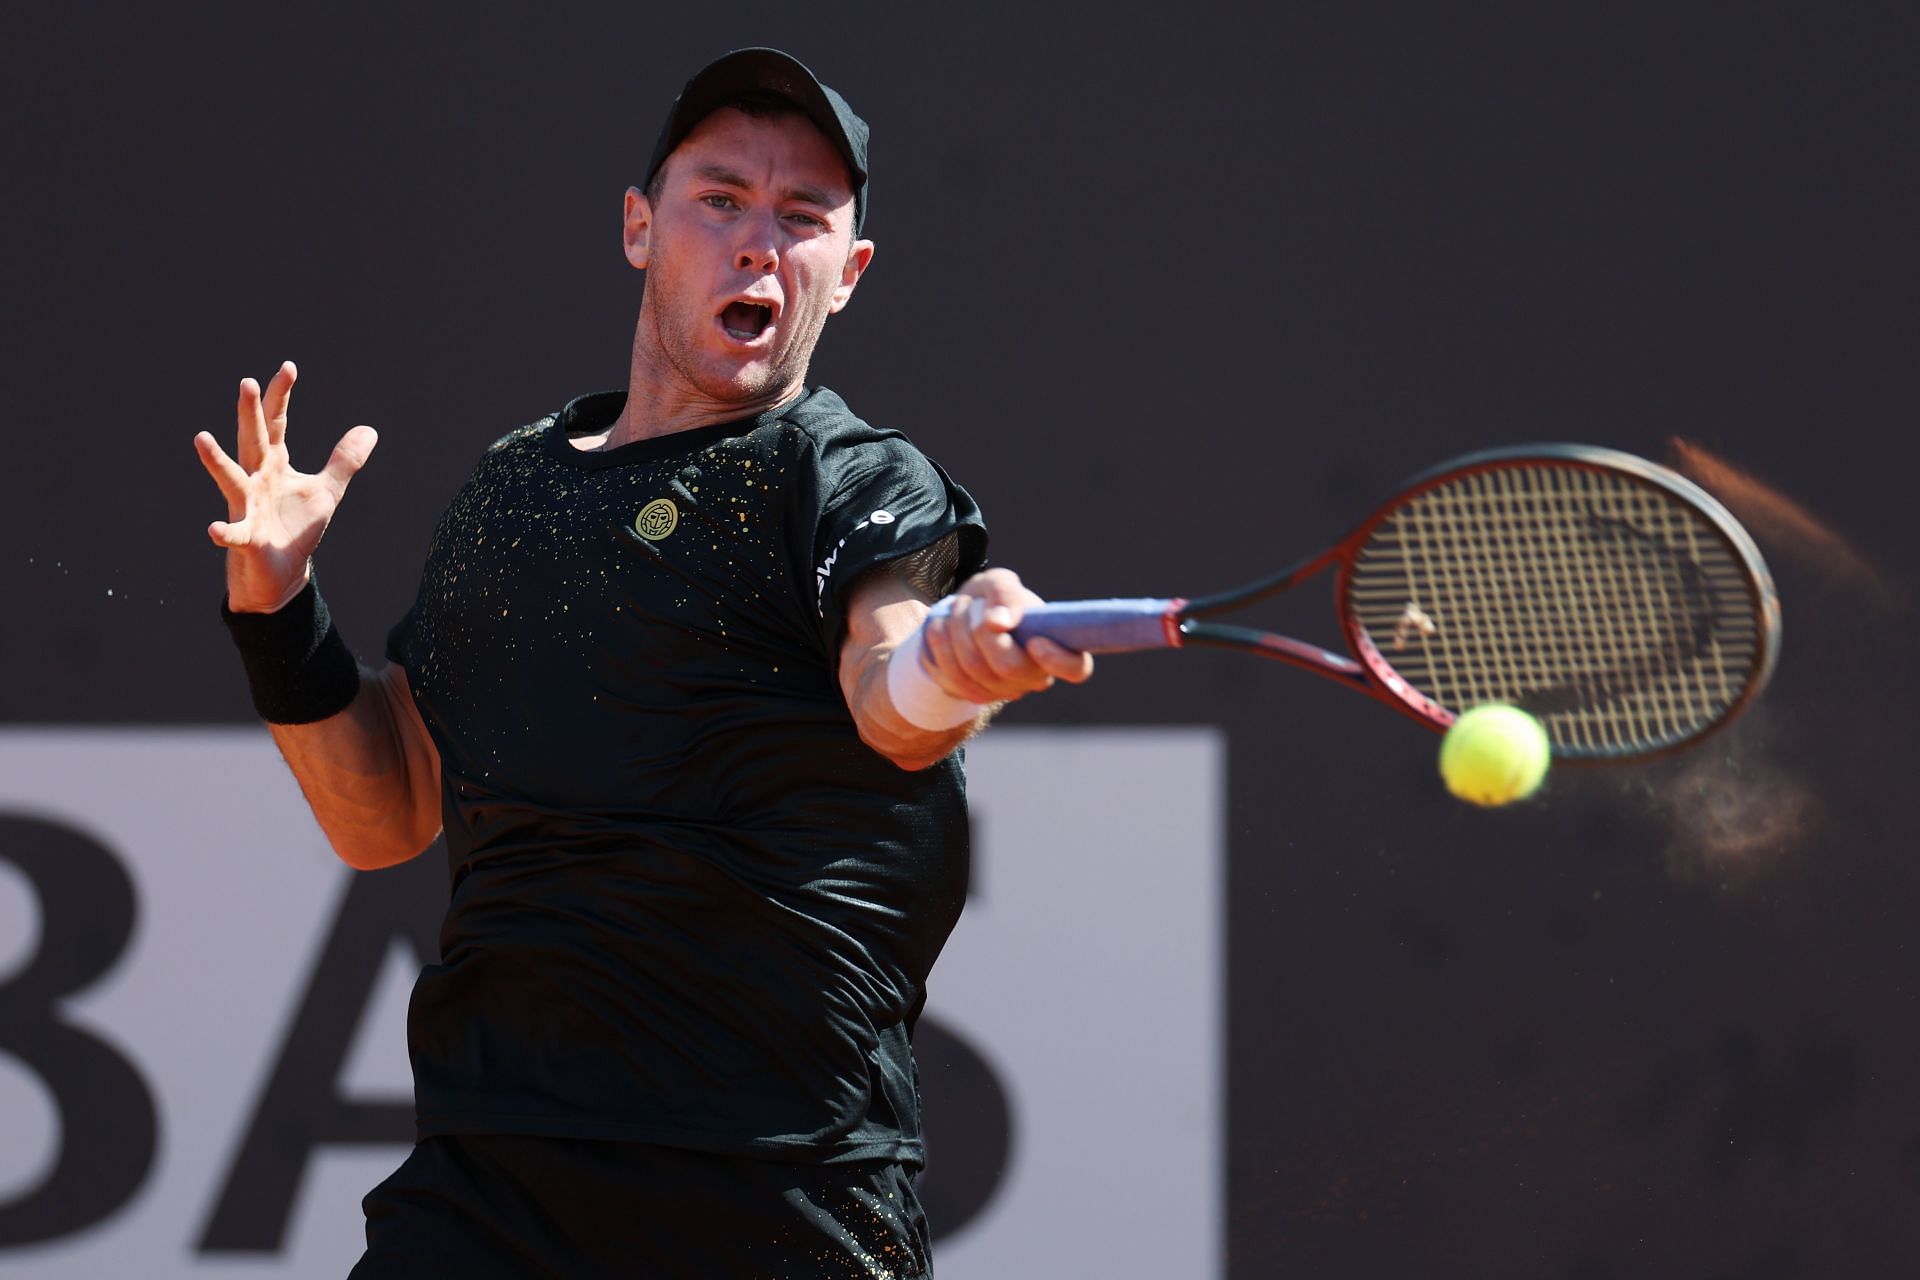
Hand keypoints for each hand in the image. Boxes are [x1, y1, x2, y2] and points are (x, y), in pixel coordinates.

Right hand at [194, 362, 377, 612]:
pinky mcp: (246, 538)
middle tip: (247, 383)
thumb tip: (369, 429)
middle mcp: (256, 479)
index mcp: (274, 464)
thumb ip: (345, 460)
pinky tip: (214, 529)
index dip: (281, 397)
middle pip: (253, 441)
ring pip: (231, 480)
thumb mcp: (326, 490)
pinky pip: (234, 534)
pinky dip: (224, 532)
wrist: (280, 572)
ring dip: (217, 461)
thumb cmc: (295, 528)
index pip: (277, 424)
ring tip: (201, 438)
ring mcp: (247, 507)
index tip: (288, 368)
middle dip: (250, 414)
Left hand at [919, 568, 1094, 704]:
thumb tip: (999, 621)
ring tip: (955, 608)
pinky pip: (952, 677)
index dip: (1058, 660)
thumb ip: (1003, 593)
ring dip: (956, 631)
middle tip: (969, 605)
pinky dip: (941, 645)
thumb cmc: (990, 600)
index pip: (1076, 668)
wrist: (959, 617)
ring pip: (976, 670)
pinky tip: (940, 626)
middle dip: (981, 632)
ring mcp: (1005, 690)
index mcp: (1055, 647)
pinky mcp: (974, 694)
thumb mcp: (997, 583)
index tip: (1034, 641)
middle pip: (1011, 667)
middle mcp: (1034, 675)